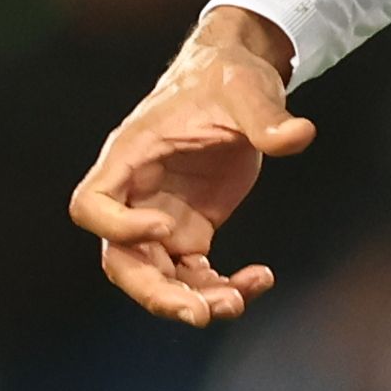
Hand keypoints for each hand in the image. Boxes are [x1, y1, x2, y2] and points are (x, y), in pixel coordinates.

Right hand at [72, 12, 316, 324]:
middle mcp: (136, 195)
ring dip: (192, 301)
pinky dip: (222, 288)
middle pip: (121, 260)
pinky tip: (261, 279)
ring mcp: (161, 218)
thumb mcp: (247, 89)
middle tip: (200, 313)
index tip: (166, 228)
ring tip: (237, 303)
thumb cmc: (227, 77)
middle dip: (155, 293)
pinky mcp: (190, 231)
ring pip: (158, 278)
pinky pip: (195, 276)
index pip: (91, 205)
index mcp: (130, 156)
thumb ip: (266, 117)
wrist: (237, 81)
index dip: (117, 227)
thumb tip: (298, 135)